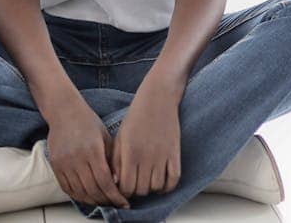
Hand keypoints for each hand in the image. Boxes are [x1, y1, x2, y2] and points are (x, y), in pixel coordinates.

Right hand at [45, 95, 130, 209]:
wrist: (64, 112)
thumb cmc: (89, 122)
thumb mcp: (105, 137)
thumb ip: (111, 159)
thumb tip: (118, 181)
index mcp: (92, 150)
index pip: (105, 180)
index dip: (115, 195)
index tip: (124, 202)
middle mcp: (76, 159)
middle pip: (92, 189)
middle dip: (106, 200)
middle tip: (116, 204)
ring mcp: (64, 163)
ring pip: (79, 192)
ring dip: (93, 201)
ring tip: (104, 202)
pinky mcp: (55, 166)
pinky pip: (67, 188)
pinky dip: (78, 196)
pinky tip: (88, 197)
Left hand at [112, 74, 183, 197]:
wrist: (159, 98)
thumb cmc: (136, 117)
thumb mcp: (120, 137)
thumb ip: (115, 161)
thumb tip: (115, 183)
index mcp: (130, 153)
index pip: (126, 187)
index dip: (123, 192)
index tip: (123, 186)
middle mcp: (146, 157)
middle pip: (141, 190)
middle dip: (136, 191)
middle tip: (135, 183)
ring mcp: (162, 155)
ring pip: (157, 187)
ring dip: (151, 188)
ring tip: (147, 181)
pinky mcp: (175, 153)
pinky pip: (174, 179)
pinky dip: (168, 187)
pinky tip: (161, 183)